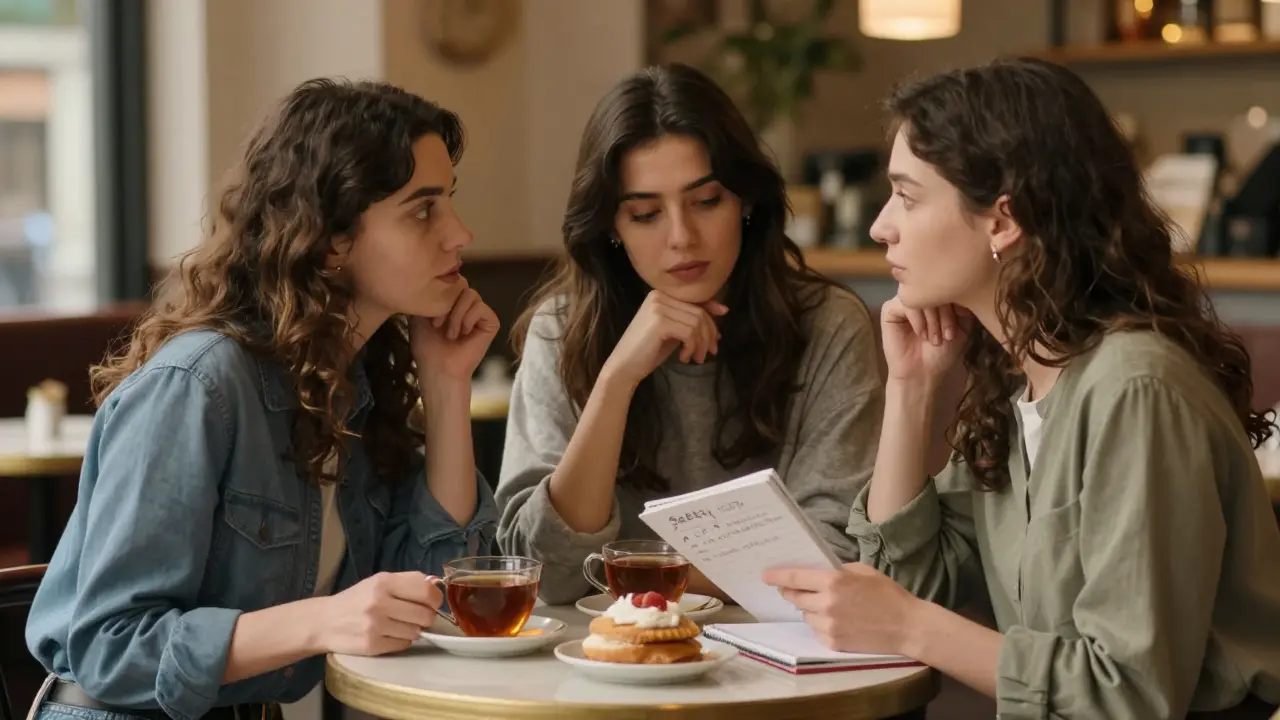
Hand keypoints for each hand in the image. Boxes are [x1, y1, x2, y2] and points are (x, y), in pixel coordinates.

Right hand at [317, 571, 442, 655]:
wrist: (324, 622)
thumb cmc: (357, 600)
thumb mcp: (378, 582)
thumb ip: (407, 581)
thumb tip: (436, 584)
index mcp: (384, 582)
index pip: (426, 591)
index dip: (436, 599)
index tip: (432, 603)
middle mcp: (380, 603)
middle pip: (425, 615)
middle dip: (426, 618)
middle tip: (416, 616)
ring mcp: (376, 626)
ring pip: (416, 632)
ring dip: (413, 630)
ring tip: (399, 625)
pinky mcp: (372, 646)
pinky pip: (404, 645)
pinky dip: (401, 641)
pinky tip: (389, 634)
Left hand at [410, 279, 499, 381]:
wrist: (437, 367)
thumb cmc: (427, 346)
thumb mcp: (420, 313)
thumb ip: (426, 293)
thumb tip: (428, 276)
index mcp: (452, 300)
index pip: (450, 281)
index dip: (439, 295)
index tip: (429, 319)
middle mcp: (467, 304)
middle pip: (461, 284)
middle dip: (447, 304)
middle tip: (437, 325)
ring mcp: (479, 312)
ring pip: (471, 294)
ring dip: (456, 315)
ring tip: (450, 333)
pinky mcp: (491, 322)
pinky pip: (480, 307)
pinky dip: (468, 319)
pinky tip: (463, 333)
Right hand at [600, 290, 727, 388]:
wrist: (624, 366)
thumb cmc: (648, 350)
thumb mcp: (674, 330)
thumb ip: (691, 318)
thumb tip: (722, 310)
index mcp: (660, 294)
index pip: (694, 300)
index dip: (711, 312)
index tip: (721, 328)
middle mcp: (659, 296)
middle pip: (699, 312)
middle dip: (709, 334)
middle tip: (710, 352)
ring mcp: (658, 307)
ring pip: (697, 323)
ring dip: (701, 344)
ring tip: (696, 358)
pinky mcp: (660, 322)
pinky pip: (690, 332)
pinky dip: (692, 347)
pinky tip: (683, 358)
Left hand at [763, 563, 923, 656]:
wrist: (907, 627)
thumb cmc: (888, 595)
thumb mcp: (863, 571)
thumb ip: (838, 571)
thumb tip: (817, 573)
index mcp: (834, 581)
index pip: (795, 578)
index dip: (777, 576)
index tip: (765, 575)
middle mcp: (827, 603)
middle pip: (795, 597)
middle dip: (791, 592)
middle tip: (792, 589)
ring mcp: (828, 625)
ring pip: (805, 615)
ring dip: (810, 609)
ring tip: (829, 607)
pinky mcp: (833, 642)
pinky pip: (816, 630)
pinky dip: (821, 624)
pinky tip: (839, 621)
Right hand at [880, 295, 970, 385]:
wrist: (924, 372)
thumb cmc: (943, 351)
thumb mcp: (963, 326)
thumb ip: (964, 305)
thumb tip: (962, 286)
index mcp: (938, 293)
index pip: (948, 283)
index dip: (955, 303)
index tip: (956, 330)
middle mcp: (921, 293)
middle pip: (934, 287)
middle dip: (944, 313)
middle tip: (946, 335)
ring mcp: (904, 300)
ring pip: (920, 294)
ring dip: (931, 318)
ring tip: (934, 338)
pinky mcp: (890, 309)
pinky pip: (903, 303)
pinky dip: (916, 319)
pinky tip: (920, 334)